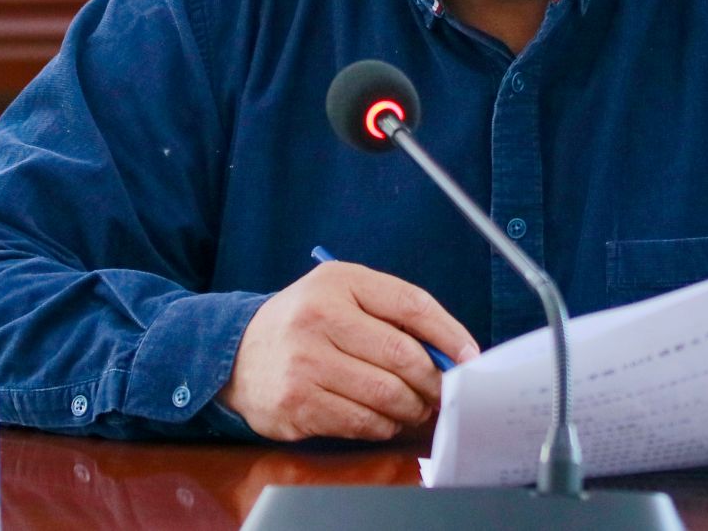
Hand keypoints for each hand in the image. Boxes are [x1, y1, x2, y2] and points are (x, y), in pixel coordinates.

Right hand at [215, 261, 479, 441]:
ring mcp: (304, 363)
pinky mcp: (296, 403)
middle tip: (440, 391)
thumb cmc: (305, 323)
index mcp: (337, 282)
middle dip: (432, 380)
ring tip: (413, 407)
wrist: (237, 353)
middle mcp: (318, 318)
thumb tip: (450, 351)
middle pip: (403, 356)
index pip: (410, 304)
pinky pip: (361, 422)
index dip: (449, 333)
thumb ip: (393, 313)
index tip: (470, 355)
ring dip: (410, 408)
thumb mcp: (343, 295)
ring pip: (386, 395)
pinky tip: (382, 419)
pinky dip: (382, 425)